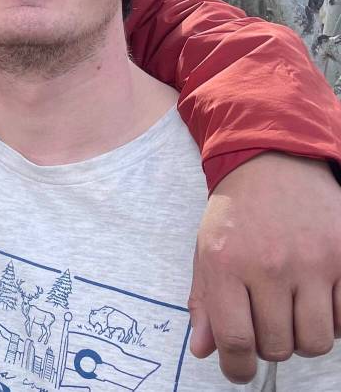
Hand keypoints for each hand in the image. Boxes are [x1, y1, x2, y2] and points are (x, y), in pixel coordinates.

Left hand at [189, 152, 340, 381]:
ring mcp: (312, 263)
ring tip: (290, 312)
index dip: (237, 367)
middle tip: (264, 324)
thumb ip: (205, 302)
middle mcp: (269, 265)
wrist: (274, 164)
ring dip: (302, 337)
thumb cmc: (236, 213)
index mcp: (226, 263)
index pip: (235, 339)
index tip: (238, 370)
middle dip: (269, 346)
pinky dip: (332, 321)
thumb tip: (205, 350)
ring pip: (315, 341)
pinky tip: (316, 299)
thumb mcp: (206, 250)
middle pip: (278, 346)